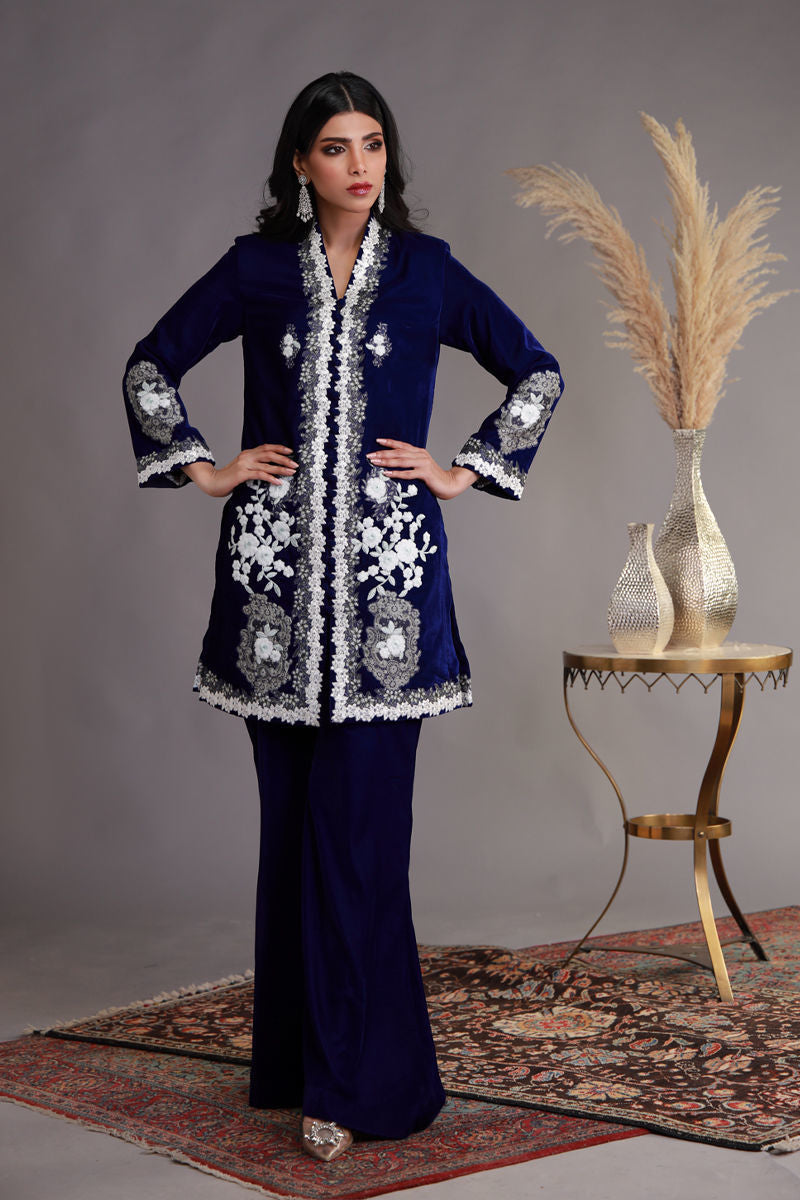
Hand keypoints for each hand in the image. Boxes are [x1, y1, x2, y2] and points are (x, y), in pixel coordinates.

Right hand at [182, 444, 297, 497]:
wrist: (212, 482)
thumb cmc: (229, 478)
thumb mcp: (243, 469)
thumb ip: (253, 467)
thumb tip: (269, 470)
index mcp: (248, 453)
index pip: (266, 447)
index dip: (279, 448)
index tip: (291, 452)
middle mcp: (246, 456)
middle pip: (269, 454)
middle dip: (284, 459)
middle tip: (295, 464)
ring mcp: (244, 464)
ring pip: (267, 465)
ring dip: (281, 469)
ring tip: (292, 472)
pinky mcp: (242, 474)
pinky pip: (260, 475)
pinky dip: (271, 478)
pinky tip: (279, 482)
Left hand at [366, 438, 478, 499]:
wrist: (449, 484)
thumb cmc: (433, 478)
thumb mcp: (421, 467)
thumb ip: (411, 463)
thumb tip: (394, 464)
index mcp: (419, 452)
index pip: (402, 445)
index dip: (389, 442)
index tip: (377, 441)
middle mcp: (421, 455)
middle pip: (398, 452)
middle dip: (383, 453)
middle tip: (370, 455)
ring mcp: (423, 463)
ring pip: (401, 461)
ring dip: (386, 461)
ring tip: (375, 462)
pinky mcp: (425, 473)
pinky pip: (408, 473)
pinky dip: (396, 473)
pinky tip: (387, 474)